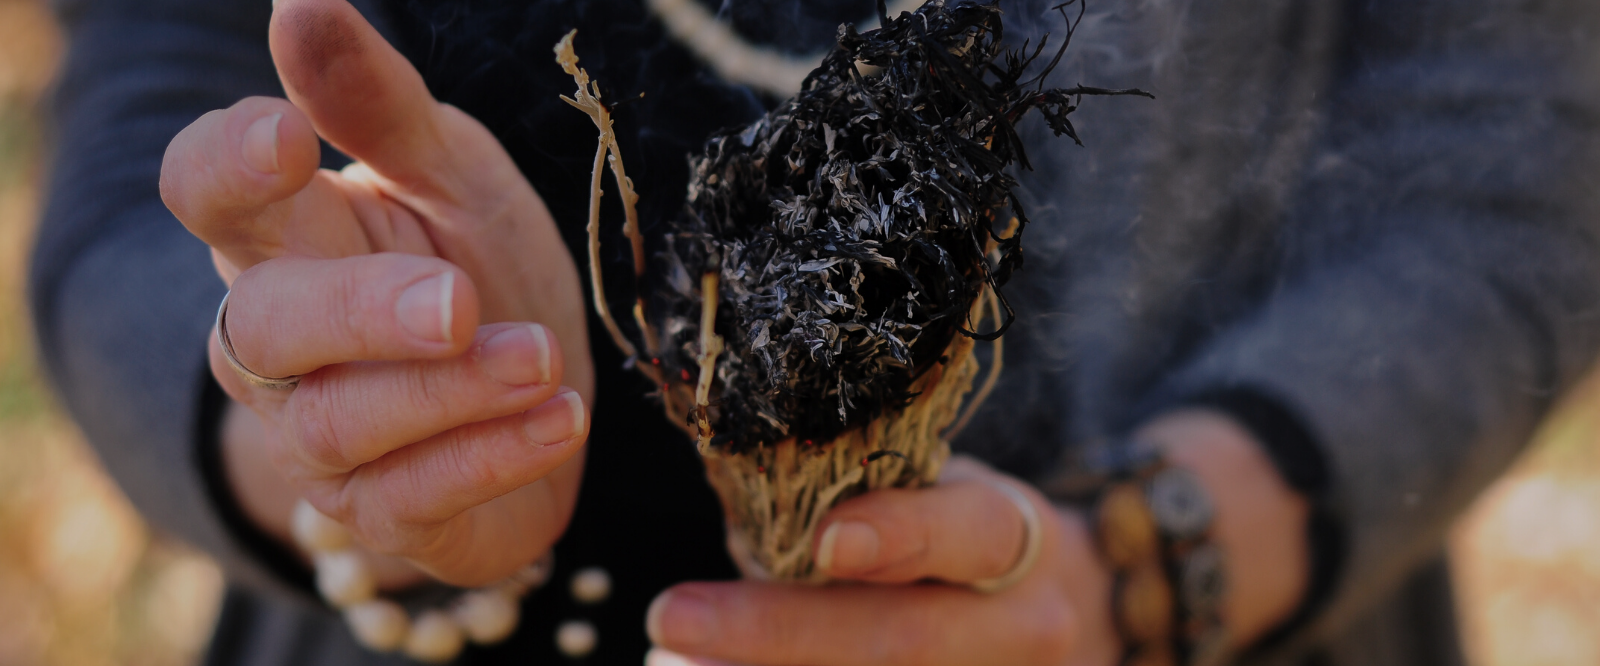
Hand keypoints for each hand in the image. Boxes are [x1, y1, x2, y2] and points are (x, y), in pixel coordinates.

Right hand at [160, 0, 591, 585]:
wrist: (532, 404)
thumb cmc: (475, 269)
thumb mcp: (449, 176)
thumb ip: (381, 107)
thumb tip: (302, 0)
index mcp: (289, 239)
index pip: (209, 199)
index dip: (230, 169)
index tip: (285, 134)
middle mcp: (280, 346)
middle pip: (268, 326)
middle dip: (359, 312)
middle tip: (454, 299)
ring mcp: (323, 440)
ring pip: (344, 423)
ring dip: (449, 393)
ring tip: (540, 360)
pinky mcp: (386, 516)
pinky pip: (416, 498)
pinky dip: (490, 459)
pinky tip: (560, 420)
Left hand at [646, 456, 1120, 665]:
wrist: (1066, 624)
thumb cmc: (969, 546)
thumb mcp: (947, 494)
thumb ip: (867, 494)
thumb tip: (745, 500)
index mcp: (1018, 540)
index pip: (972, 531)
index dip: (901, 535)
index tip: (824, 541)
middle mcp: (1021, 627)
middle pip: (902, 639)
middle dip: (780, 632)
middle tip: (675, 616)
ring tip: (671, 663)